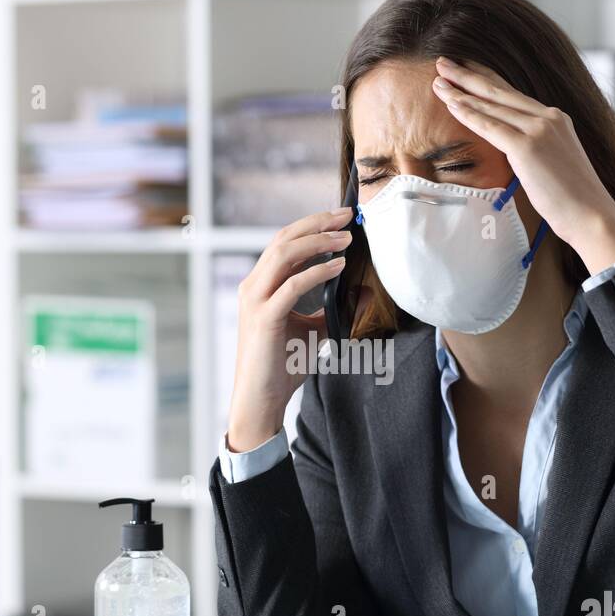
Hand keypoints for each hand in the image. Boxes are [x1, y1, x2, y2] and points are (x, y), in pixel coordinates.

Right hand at [226, 207, 351, 452]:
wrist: (260, 400)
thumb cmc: (282, 367)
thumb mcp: (312, 331)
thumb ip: (328, 310)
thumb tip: (361, 295)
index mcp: (260, 286)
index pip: (284, 243)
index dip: (312, 226)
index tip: (341, 218)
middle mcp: (252, 287)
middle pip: (283, 239)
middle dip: (317, 223)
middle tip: (347, 216)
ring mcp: (255, 300)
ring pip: (284, 254)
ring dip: (318, 241)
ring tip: (346, 237)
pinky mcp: (264, 318)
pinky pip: (293, 285)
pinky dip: (318, 271)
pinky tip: (339, 266)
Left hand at [431, 56, 614, 275]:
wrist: (591, 215)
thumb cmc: (571, 199)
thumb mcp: (553, 163)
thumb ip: (534, 148)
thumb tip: (513, 150)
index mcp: (556, 119)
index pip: (513, 95)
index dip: (486, 79)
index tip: (466, 69)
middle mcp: (549, 117)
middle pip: (499, 90)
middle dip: (468, 75)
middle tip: (443, 63)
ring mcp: (540, 129)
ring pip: (492, 104)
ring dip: (461, 92)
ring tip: (438, 81)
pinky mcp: (528, 146)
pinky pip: (491, 126)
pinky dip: (469, 114)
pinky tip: (451, 105)